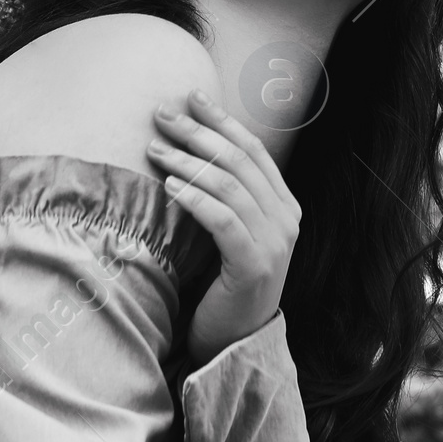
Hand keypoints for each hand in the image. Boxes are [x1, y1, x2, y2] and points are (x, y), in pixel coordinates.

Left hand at [146, 87, 300, 367]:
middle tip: (162, 117)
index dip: (222, 121)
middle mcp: (287, 219)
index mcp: (285, 206)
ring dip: (188, 163)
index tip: (191, 98)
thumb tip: (191, 149)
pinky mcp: (254, 265)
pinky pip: (223, 220)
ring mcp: (275, 242)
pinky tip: (170, 186)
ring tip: (155, 150)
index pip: (254, 150)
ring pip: (229, 186)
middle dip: (198, 133)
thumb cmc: (224, 285)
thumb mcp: (232, 233)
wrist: (235, 343)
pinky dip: (195, 199)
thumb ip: (226, 197)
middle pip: (239, 161)